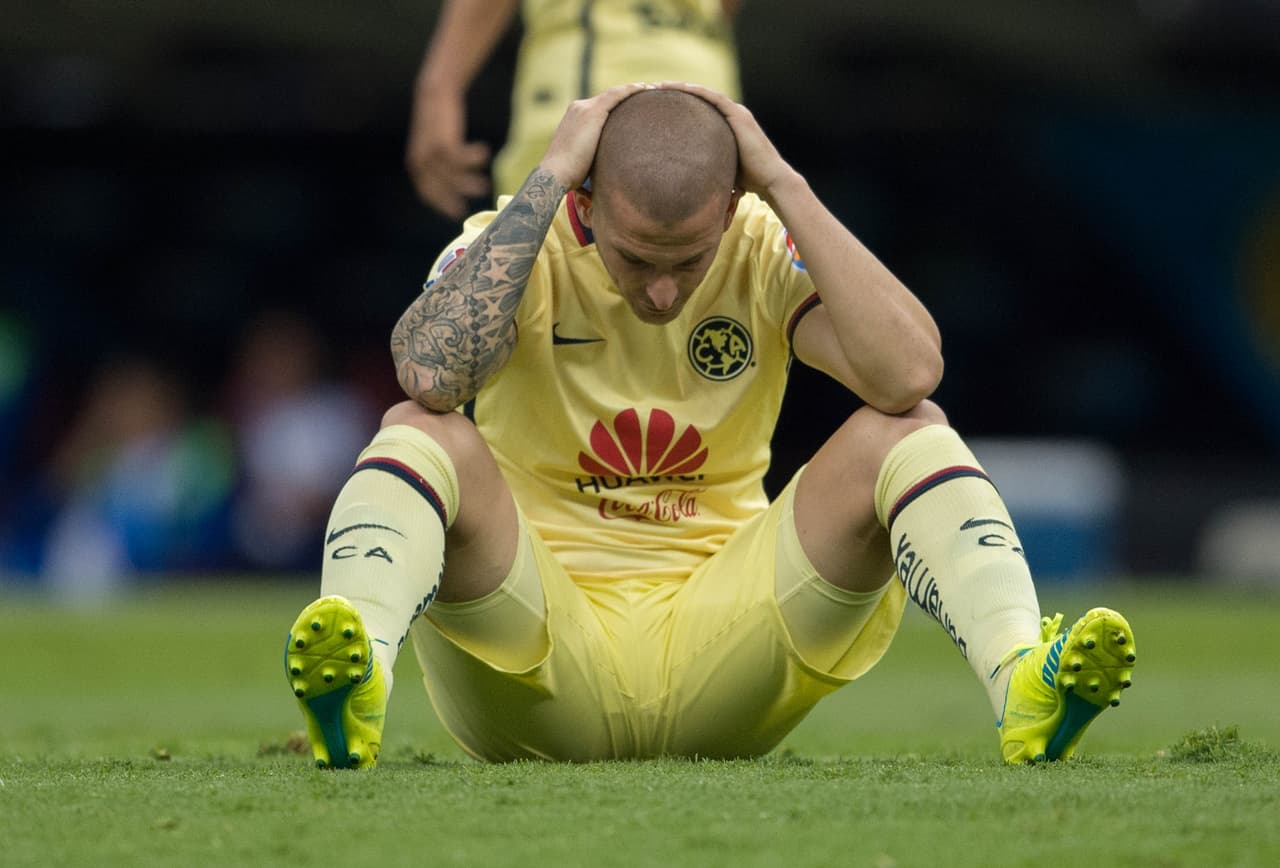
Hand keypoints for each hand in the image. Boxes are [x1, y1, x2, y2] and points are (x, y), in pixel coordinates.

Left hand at [405, 86, 491, 218]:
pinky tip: (484, 152)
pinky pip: (462, 161)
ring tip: (485, 184)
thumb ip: (437, 162)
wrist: (436, 92)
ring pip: (454, 179)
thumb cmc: (439, 120)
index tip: (457, 212)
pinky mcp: (444, 144)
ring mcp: (431, 154)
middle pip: (440, 190)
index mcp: (416, 164)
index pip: (427, 193)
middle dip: (456, 199)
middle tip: (471, 206)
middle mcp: (420, 162)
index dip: (442, 205)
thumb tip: (454, 180)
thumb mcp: (434, 144)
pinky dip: (474, 160)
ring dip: (470, 184)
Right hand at [537, 82, 655, 188]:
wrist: (554, 175)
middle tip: (651, 95)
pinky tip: (647, 89)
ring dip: (635, 90)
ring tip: (654, 89)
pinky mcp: (592, 112)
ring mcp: (585, 108)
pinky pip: (617, 95)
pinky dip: (632, 90)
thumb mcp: (584, 161)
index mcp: (575, 119)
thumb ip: (596, 156)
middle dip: (629, 96)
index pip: (602, 108)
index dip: (619, 107)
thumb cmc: (568, 177)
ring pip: (615, 93)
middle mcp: (579, 108)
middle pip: (609, 98)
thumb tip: (610, 168)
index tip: (635, 109)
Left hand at [655, 81, 794, 200]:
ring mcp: (736, 113)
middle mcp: (732, 116)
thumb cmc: (749, 181)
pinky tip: (681, 87)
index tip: (659, 104)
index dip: (681, 105)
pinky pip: (714, 98)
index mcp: (728, 126)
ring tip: (661, 85)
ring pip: (705, 94)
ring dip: (683, 88)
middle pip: (700, 99)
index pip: (700, 110)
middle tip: (654, 90)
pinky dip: (697, 91)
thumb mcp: (722, 169)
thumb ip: (708, 167)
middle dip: (678, 93)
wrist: (771, 180)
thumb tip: (686, 181)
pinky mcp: (738, 115)